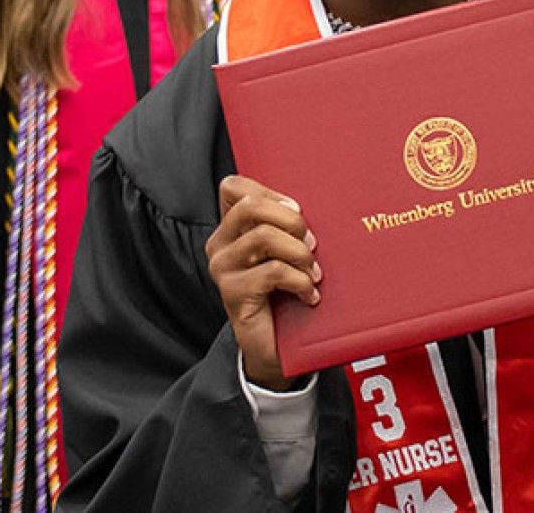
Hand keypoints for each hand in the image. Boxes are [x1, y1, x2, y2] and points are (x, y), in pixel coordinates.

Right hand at [206, 175, 319, 391]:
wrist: (274, 347)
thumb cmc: (285, 292)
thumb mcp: (285, 252)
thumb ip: (287, 227)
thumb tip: (312, 208)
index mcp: (231, 227)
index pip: (233, 186)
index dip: (268, 192)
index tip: (297, 210)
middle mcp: (220, 244)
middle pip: (249, 206)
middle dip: (290, 220)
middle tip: (312, 243)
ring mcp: (223, 268)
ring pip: (264, 237)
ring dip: (299, 253)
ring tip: (313, 272)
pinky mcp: (233, 293)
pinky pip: (273, 272)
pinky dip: (300, 281)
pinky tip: (309, 296)